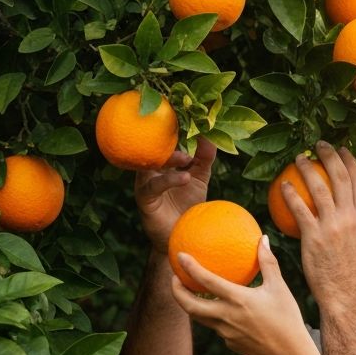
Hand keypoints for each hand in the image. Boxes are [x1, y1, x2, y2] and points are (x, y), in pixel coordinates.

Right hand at [135, 137, 216, 253]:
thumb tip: (211, 137)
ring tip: (187, 158)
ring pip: (150, 164)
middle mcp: (151, 169)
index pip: (165, 140)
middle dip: (169, 138)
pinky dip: (169, 180)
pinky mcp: (144, 199)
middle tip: (189, 135)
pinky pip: (153, 186)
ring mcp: (145, 183)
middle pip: (154, 148)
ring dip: (169, 158)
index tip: (191, 117)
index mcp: (163, 162)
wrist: (180, 236)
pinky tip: (185, 177)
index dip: (176, 128)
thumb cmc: (188, 206)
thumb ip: (204, 158)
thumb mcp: (200, 178)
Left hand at [169, 237, 309, 354]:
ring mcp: (225, 332)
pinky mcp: (229, 342)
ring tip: (188, 292)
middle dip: (177, 291)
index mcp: (238, 300)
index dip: (190, 267)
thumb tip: (263, 239)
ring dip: (189, 304)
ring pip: (199, 317)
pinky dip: (211, 315)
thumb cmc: (287, 318)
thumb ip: (268, 262)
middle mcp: (226, 317)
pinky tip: (217, 309)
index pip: (206, 281)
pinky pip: (216, 326)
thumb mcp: (279, 287)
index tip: (180, 256)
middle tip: (174, 278)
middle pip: (190, 305)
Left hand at [284, 143, 355, 312]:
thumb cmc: (350, 271)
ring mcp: (333, 226)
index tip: (342, 149)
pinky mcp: (314, 237)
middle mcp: (351, 217)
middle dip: (329, 155)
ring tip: (297, 158)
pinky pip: (299, 209)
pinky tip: (282, 186)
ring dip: (306, 168)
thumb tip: (344, 207)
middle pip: (340, 176)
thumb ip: (354, 222)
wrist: (345, 294)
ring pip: (319, 187)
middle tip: (319, 144)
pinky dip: (290, 194)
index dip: (350, 160)